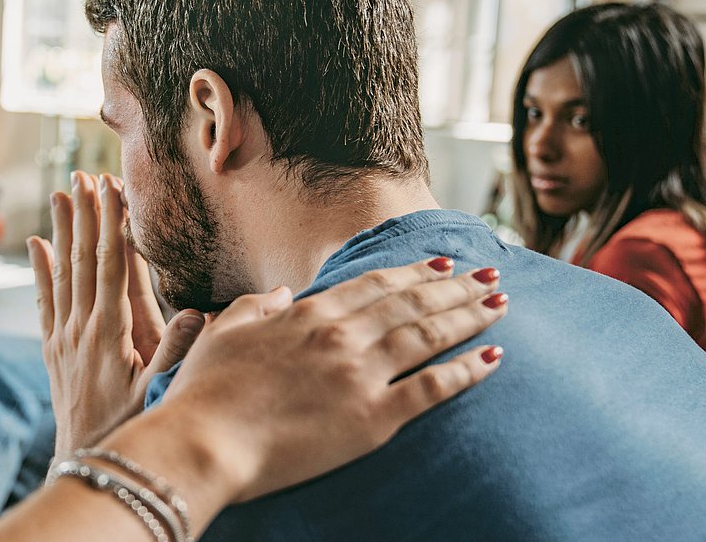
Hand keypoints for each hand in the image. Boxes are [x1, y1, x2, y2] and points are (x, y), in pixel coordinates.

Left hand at [28, 172, 205, 454]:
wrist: (89, 466)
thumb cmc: (132, 431)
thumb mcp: (160, 395)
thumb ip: (177, 354)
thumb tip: (197, 312)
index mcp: (109, 334)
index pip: (108, 266)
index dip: (108, 224)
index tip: (109, 189)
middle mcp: (80, 329)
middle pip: (81, 259)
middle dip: (83, 215)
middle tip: (83, 176)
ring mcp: (63, 338)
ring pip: (62, 272)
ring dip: (61, 231)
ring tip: (60, 194)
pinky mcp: (54, 350)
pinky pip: (45, 300)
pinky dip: (41, 269)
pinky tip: (37, 245)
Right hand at [154, 258, 506, 502]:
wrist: (205, 442)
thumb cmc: (205, 392)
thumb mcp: (223, 332)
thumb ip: (256, 306)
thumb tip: (281, 294)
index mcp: (308, 313)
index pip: (376, 283)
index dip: (415, 271)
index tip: (445, 263)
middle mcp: (342, 334)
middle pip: (412, 302)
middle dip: (457, 286)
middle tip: (491, 276)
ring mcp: (360, 374)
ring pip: (429, 335)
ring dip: (469, 317)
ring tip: (501, 305)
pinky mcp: (373, 418)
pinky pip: (432, 388)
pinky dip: (466, 371)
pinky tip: (493, 358)